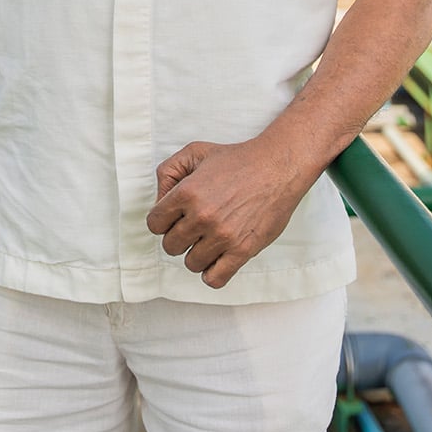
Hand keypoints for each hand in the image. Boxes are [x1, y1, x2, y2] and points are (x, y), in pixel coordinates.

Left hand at [145, 139, 304, 289]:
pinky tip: (216, 259)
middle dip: (178, 237)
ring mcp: (222, 235)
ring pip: (191, 263)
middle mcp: (202, 216)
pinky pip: (215, 279)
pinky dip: (211, 274)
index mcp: (187, 192)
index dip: (162, 220)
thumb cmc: (236, 159)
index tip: (174, 217)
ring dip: (196, 254)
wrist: (276, 167)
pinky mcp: (242, 250)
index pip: (154, 224)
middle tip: (192, 227)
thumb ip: (168, 172)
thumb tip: (159, 202)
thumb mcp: (195, 152)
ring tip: (207, 240)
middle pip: (170, 246)